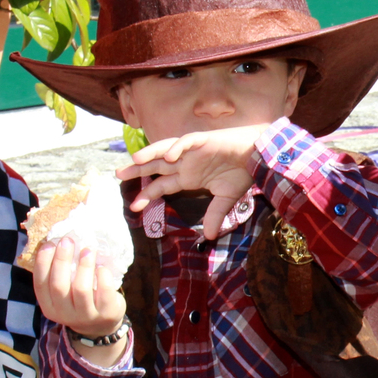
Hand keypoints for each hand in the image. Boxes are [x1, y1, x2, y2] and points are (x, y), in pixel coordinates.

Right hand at [32, 237, 126, 354]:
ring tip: (88, 250)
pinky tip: (102, 268)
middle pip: (59, 285)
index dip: (43, 262)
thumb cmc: (78, 300)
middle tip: (68, 241)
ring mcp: (86, 316)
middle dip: (62, 260)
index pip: (40, 284)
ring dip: (84, 265)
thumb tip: (57, 240)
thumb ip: (58, 274)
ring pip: (81, 289)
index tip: (50, 243)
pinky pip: (104, 291)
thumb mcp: (64, 292)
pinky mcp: (106, 313)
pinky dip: (102, 275)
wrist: (101, 325)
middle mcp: (65, 314)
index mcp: (49, 306)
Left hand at [118, 125, 269, 237]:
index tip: (133, 208)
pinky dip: (176, 148)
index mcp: (189, 177)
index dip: (147, 195)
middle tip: (117, 174)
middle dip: (137, 170)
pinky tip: (168, 157)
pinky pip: (186, 142)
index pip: (162, 186)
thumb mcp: (226, 199)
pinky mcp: (204, 140)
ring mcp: (193, 151)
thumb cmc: (244, 172)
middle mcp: (186, 163)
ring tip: (135, 160)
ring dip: (150, 154)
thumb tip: (208, 236)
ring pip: (165, 150)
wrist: (260, 155)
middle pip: (156, 166)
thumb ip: (214, 215)